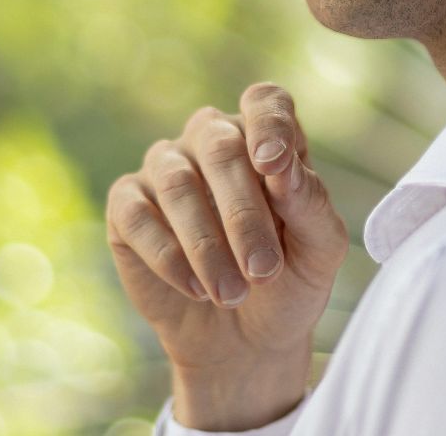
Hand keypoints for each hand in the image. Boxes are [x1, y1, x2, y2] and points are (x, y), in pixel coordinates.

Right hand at [104, 82, 348, 373]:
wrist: (242, 342)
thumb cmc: (287, 283)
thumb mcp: (318, 252)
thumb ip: (309, 203)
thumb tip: (282, 167)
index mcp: (265, 139)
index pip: (264, 103)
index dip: (269, 125)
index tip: (273, 164)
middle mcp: (211, 140)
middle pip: (220, 145)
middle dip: (243, 213)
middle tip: (263, 271)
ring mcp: (165, 168)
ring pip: (176, 181)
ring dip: (207, 244)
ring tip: (233, 293)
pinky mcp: (127, 206)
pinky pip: (136, 214)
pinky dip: (169, 255)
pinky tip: (195, 287)